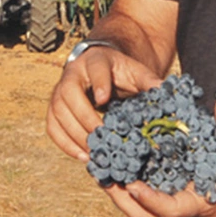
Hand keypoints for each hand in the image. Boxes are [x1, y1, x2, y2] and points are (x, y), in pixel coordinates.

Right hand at [45, 44, 163, 160]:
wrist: (99, 67)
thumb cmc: (119, 71)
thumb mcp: (135, 71)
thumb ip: (148, 80)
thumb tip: (163, 91)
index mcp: (95, 60)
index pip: (94, 69)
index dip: (98, 83)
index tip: (105, 100)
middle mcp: (72, 73)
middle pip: (69, 93)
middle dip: (84, 116)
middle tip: (101, 135)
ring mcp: (59, 90)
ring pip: (57, 111)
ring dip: (73, 134)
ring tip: (92, 152)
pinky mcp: (54, 107)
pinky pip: (52, 126)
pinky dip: (64, 143)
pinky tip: (82, 156)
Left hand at [102, 96, 215, 216]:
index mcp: (199, 205)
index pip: (169, 210)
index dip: (150, 199)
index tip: (132, 185)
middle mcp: (183, 210)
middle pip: (144, 216)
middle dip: (120, 198)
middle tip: (101, 173)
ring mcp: (176, 204)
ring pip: (140, 209)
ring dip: (119, 191)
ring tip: (100, 165)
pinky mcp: (174, 195)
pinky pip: (146, 195)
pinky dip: (129, 182)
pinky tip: (116, 160)